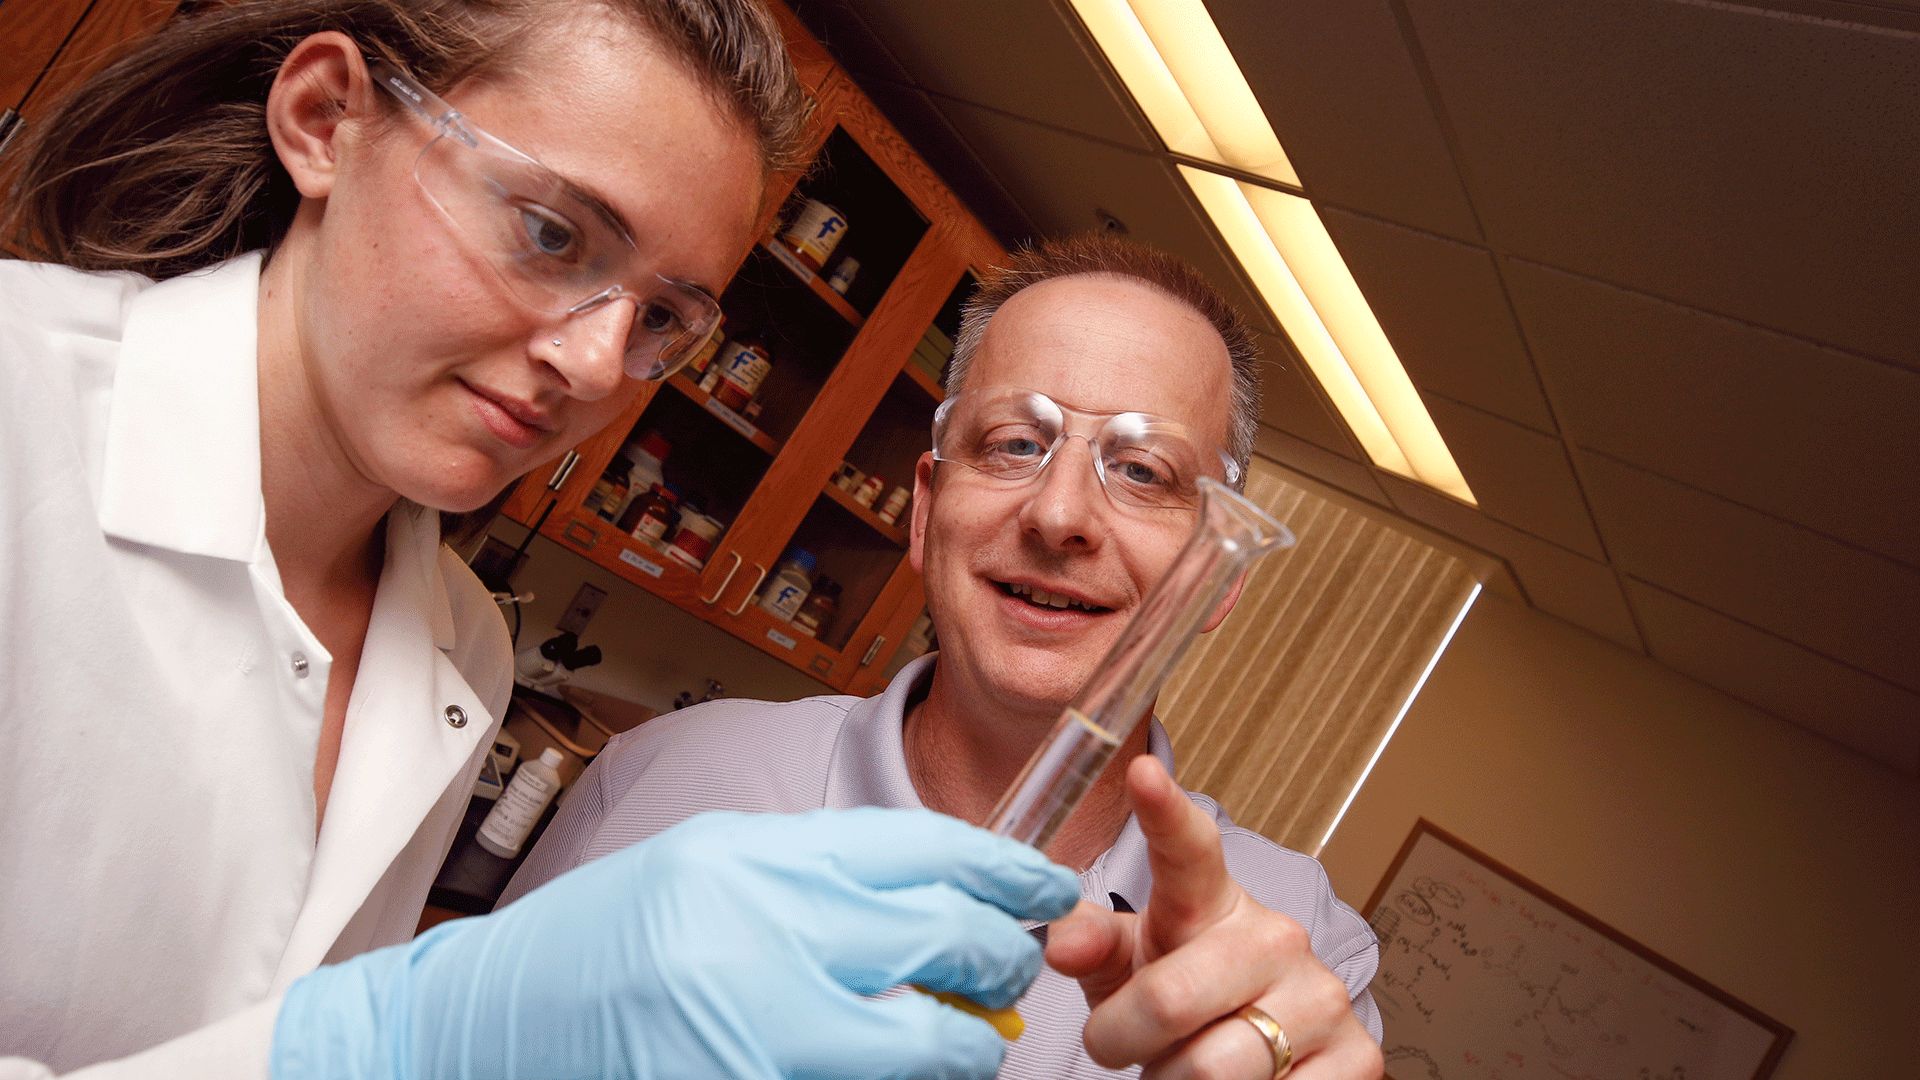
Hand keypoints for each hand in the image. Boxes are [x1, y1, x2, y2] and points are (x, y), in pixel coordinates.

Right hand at [271, 808, 1081, 1079]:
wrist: (481, 1026)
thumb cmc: (599, 945)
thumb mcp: (712, 869)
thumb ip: (823, 881)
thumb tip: (946, 901)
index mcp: (751, 860)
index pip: (921, 851)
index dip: (1004, 871)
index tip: (1049, 888)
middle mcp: (758, 939)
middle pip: (943, 945)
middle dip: (1000, 963)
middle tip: (1012, 972)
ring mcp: (755, 1034)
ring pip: (927, 1048)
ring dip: (963, 1050)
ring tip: (960, 1040)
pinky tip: (895, 1067)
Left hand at [1046, 756, 1383, 1079]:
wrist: (1261, 1058)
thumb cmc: (1184, 998)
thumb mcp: (1131, 964)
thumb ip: (1092, 944)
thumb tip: (1060, 943)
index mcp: (1212, 902)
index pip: (1189, 849)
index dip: (1164, 811)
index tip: (1141, 773)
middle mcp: (1277, 938)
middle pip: (1169, 1000)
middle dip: (1124, 1041)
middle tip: (1121, 1045)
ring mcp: (1325, 998)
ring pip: (1212, 1069)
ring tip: (1183, 1065)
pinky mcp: (1360, 1059)